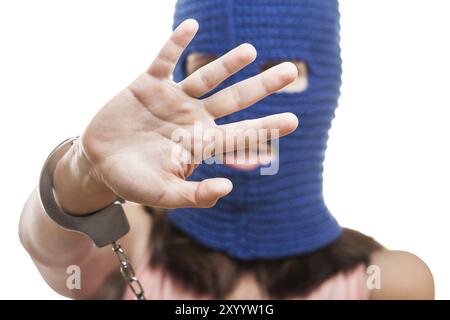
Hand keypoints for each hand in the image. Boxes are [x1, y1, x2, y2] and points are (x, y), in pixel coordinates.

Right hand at [80, 19, 298, 208]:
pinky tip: (191, 26)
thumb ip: (195, 195)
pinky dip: (175, 43)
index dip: (266, 127)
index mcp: (200, 143)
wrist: (100, 162)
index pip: (240, 134)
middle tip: (291, 72)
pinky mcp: (148, 84)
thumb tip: (229, 188)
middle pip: (234, 99)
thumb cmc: (134, 182)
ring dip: (227, 64)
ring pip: (205, 76)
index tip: (293, 120)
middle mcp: (193, 118)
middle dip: (261, 86)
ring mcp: (172, 99)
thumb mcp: (164, 194)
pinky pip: (164, 59)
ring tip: (251, 51)